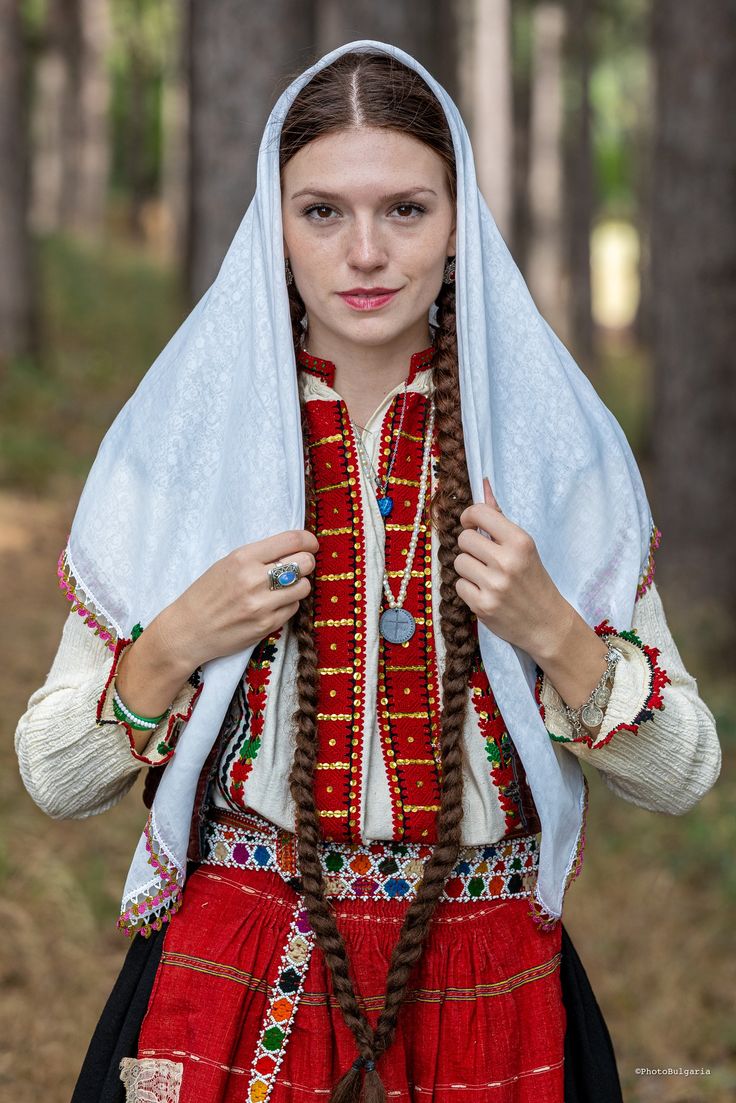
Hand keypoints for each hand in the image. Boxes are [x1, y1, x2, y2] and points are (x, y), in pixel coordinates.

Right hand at [156, 528, 318, 673]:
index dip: (308, 540)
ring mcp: (262, 605)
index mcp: (243, 557)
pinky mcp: (267, 625)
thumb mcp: (227, 564)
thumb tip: (295, 548)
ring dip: (299, 586)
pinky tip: (273, 605)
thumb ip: (259, 555)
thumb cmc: (207, 594)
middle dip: (306, 563)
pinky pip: (294, 608)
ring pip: (304, 587)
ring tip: (284, 588)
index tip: (311, 544)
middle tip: (298, 567)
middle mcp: (254, 579)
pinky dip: (288, 605)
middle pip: (304, 562)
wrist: (188, 630)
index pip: (292, 540)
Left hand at [454, 477, 569, 661]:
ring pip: (458, 562)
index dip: (470, 517)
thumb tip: (483, 485)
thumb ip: (500, 518)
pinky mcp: (482, 606)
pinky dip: (468, 589)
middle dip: (470, 547)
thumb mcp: (524, 547)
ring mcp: (494, 585)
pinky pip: (458, 586)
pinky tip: (485, 593)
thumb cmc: (534, 581)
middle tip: (484, 557)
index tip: (471, 524)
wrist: (547, 624)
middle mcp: (507, 562)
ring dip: (468, 569)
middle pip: (464, 539)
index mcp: (520, 542)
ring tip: (486, 577)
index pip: (480, 513)